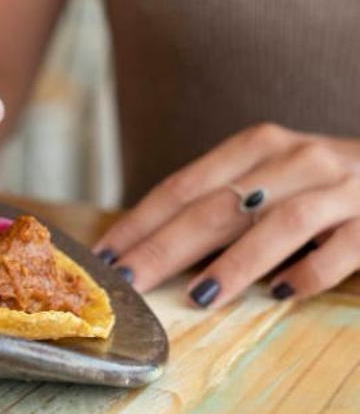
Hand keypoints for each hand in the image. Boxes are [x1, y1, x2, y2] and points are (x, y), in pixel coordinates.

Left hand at [93, 123, 359, 307]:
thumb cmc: (318, 181)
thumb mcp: (267, 176)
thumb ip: (219, 202)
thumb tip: (150, 248)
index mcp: (256, 146)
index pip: (184, 187)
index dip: (141, 222)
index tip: (107, 256)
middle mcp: (295, 159)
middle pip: (219, 206)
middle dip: (167, 247)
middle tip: (132, 282)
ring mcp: (340, 188)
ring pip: (278, 224)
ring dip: (235, 263)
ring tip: (198, 296)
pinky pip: (340, 249)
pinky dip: (308, 271)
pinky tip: (279, 295)